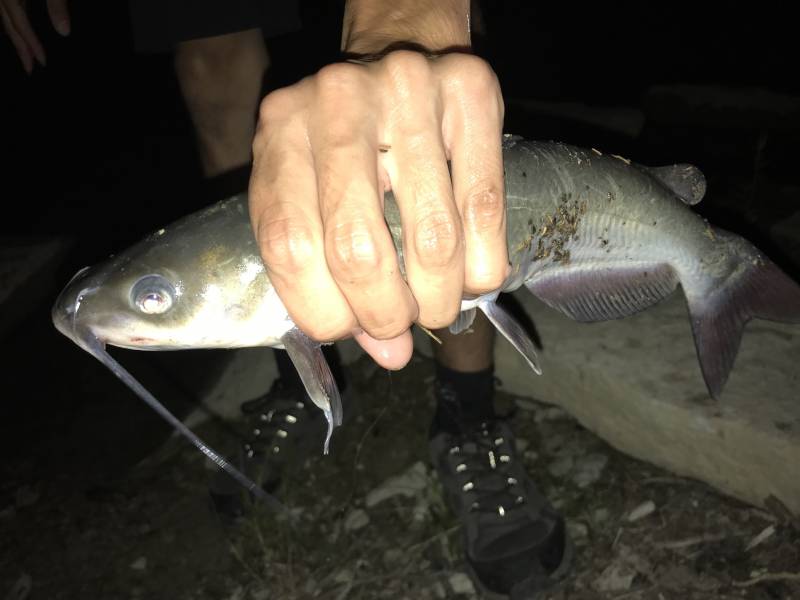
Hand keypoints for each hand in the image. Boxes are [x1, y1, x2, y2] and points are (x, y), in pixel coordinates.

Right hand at [1, 0, 69, 72]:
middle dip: (20, 47)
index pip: (20, 25)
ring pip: (4, 16)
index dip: (31, 44)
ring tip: (25, 52)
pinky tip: (21, 28)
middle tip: (29, 68)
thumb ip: (56, 5)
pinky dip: (13, 21)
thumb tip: (64, 32)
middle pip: (8, 24)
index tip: (42, 62)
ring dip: (15, 35)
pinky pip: (5, 8)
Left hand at [249, 49, 506, 369]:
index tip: (352, 331)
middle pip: (358, 247)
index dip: (324, 312)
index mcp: (280, 133)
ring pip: (432, 235)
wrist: (403, 54)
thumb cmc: (349, 143)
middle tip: (400, 326)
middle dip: (385, 313)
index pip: (290, 246)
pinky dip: (482, 264)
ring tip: (437, 308)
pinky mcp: (472, 91)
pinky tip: (473, 279)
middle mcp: (337, 103)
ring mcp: (408, 90)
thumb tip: (389, 354)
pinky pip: (486, 206)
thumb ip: (331, 275)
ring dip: (438, 298)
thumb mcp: (314, 195)